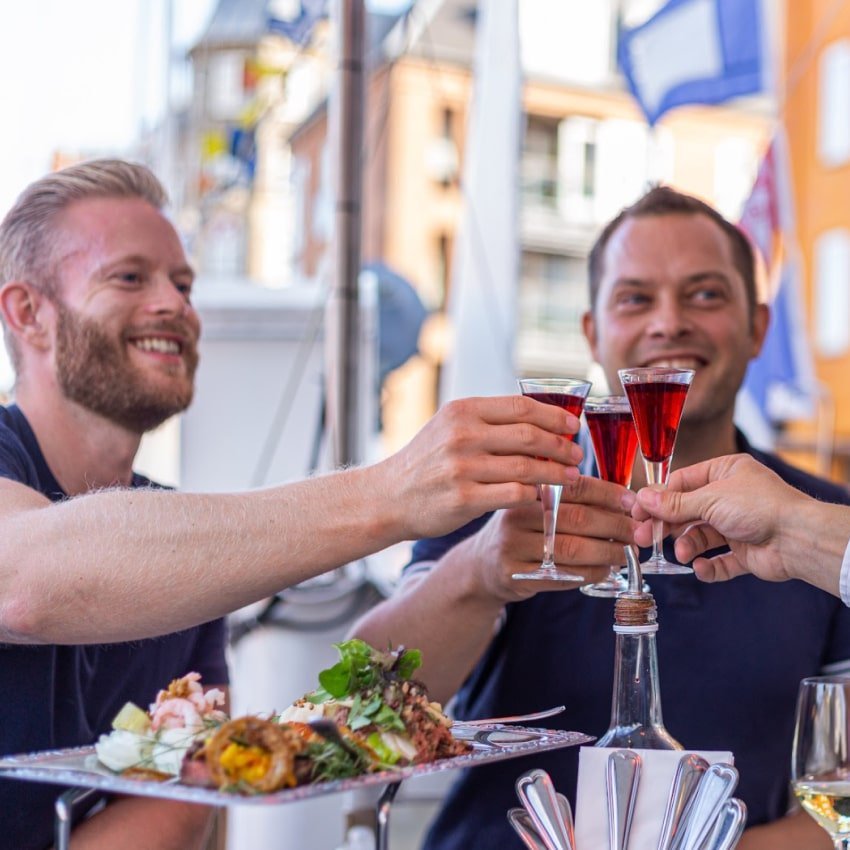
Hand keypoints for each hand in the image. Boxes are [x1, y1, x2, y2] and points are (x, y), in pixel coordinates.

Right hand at [385, 395, 584, 539]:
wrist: (388, 497)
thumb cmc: (427, 462)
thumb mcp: (449, 427)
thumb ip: (488, 420)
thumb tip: (540, 418)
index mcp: (463, 411)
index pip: (521, 407)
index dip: (554, 416)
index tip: (572, 426)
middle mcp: (462, 435)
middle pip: (529, 436)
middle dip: (561, 445)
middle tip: (577, 455)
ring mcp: (462, 468)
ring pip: (526, 467)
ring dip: (556, 473)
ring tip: (571, 477)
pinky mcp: (464, 499)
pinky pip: (513, 494)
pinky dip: (535, 495)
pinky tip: (543, 497)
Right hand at [468, 474, 636, 602]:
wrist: (482, 565)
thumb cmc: (522, 530)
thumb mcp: (536, 505)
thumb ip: (570, 498)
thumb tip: (625, 500)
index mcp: (527, 491)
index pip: (574, 486)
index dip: (607, 493)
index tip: (632, 501)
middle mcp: (517, 515)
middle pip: (577, 518)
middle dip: (615, 526)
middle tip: (637, 532)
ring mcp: (514, 547)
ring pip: (572, 550)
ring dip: (607, 553)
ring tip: (626, 554)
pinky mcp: (515, 575)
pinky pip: (562, 576)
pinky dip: (590, 574)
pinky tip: (604, 571)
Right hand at [631, 454, 807, 582]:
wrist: (798, 538)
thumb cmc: (761, 507)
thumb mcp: (709, 499)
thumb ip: (674, 503)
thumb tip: (643, 498)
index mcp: (724, 472)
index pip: (681, 483)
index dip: (658, 499)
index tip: (637, 513)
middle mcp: (730, 497)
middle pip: (687, 512)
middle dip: (667, 526)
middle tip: (645, 538)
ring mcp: (738, 525)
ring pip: (700, 537)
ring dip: (688, 545)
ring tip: (683, 553)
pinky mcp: (745, 552)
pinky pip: (719, 561)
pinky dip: (708, 566)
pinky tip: (701, 568)